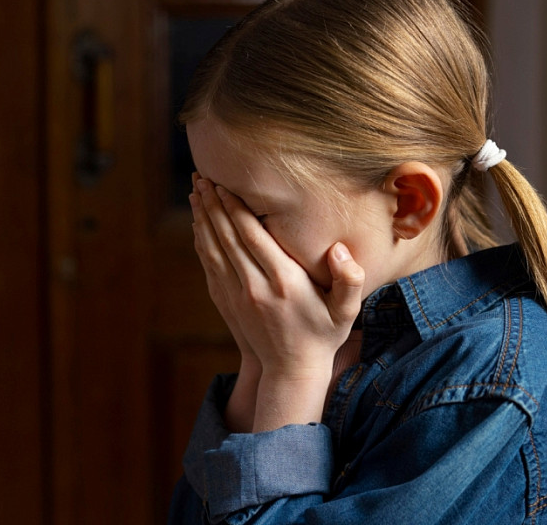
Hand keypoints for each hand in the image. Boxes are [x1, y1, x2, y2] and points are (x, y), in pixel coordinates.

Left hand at [189, 176, 364, 429]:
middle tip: (203, 175)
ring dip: (203, 218)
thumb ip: (350, 280)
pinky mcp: (226, 302)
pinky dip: (202, 241)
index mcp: (284, 281)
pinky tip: (199, 223)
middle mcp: (255, 286)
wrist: (291, 371)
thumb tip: (340, 250)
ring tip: (196, 190)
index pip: (253, 237)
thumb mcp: (347, 311)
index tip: (225, 185)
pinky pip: (209, 265)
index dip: (236, 209)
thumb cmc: (323, 335)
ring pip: (213, 248)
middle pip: (228, 237)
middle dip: (214, 205)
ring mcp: (237, 296)